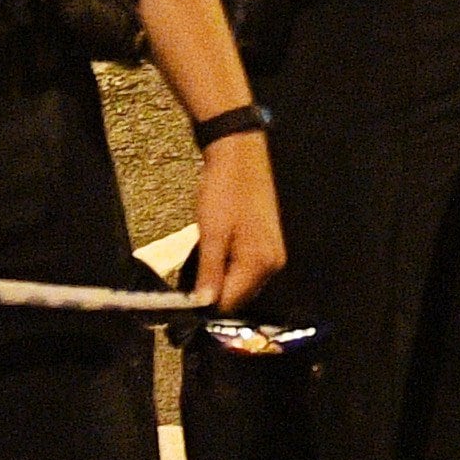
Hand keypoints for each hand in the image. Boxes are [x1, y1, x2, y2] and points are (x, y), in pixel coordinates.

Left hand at [190, 133, 284, 313]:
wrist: (240, 155)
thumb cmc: (224, 191)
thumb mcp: (211, 234)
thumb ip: (209, 272)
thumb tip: (205, 304)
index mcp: (260, 263)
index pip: (232, 303)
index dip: (207, 305)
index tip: (185, 301)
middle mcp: (273, 263)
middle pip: (240, 296)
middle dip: (216, 293)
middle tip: (190, 281)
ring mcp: (273, 253)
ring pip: (244, 283)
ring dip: (222, 279)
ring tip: (201, 263)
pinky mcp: (269, 243)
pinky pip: (248, 268)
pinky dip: (230, 267)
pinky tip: (216, 254)